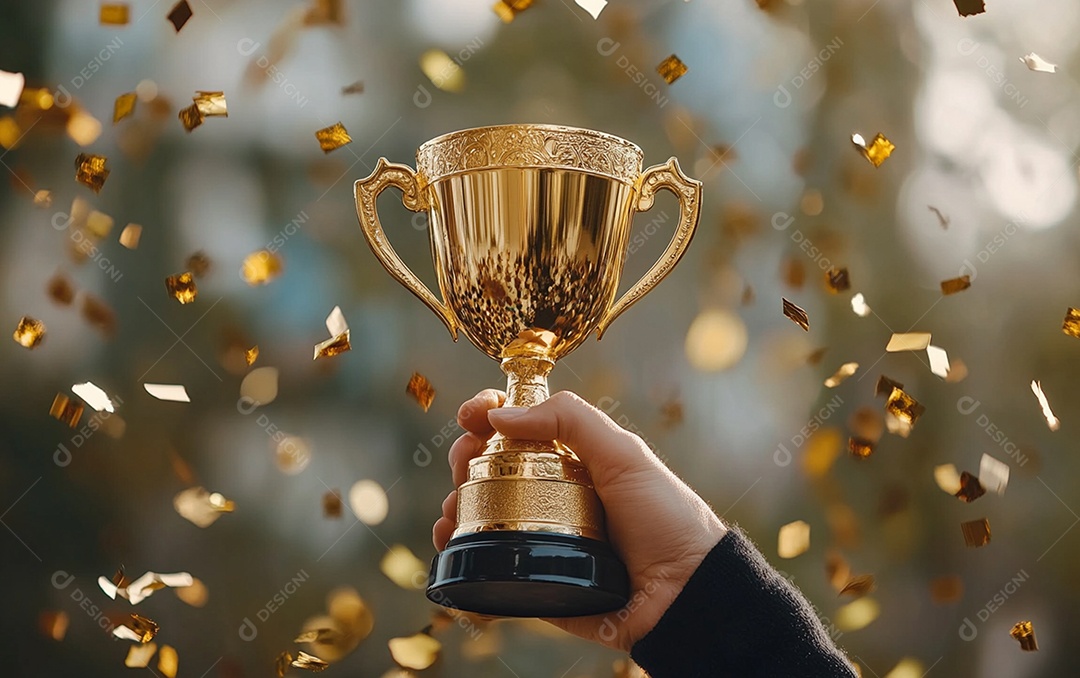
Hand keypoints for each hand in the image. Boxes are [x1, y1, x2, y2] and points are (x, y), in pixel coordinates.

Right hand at [433, 390, 727, 651]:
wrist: (685, 593)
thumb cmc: (667, 519)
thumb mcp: (625, 455)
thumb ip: (572, 421)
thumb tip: (501, 413)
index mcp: (573, 461)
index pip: (520, 427)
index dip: (490, 414)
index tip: (473, 415)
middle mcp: (551, 495)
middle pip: (489, 466)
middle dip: (464, 456)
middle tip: (463, 461)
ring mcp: (539, 539)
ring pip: (479, 513)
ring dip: (454, 503)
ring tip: (453, 509)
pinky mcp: (533, 581)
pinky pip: (487, 565)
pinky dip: (458, 553)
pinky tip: (448, 543)